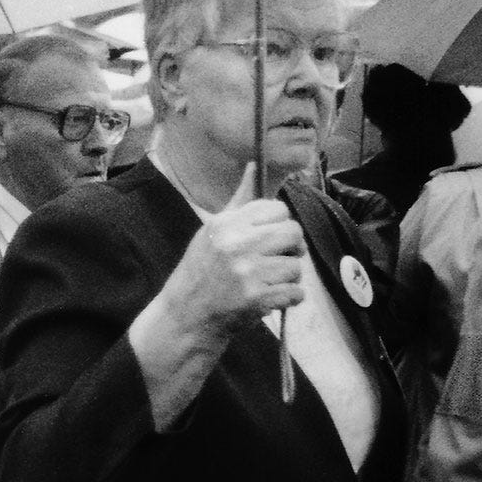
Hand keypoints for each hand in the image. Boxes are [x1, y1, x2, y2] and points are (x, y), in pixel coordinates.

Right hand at [169, 171, 304, 333]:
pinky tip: (271, 298)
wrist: (185, 316)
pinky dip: (289, 298)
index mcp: (226, 224)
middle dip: (291, 247)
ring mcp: (247, 272)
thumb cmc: (200, 272)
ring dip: (288, 277)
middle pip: (293, 232)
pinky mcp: (257, 299)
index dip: (279, 224)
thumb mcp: (212, 232)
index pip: (277, 210)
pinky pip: (296, 292)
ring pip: (296, 265)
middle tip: (278, 259)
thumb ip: (239, 203)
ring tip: (269, 282)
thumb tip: (254, 165)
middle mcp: (236, 244)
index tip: (269, 238)